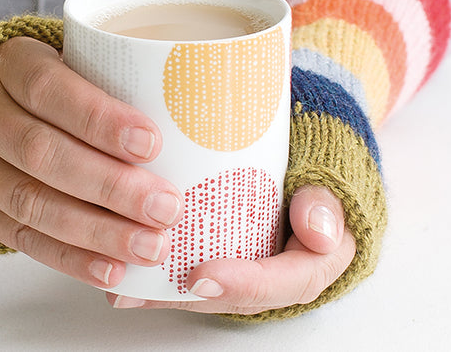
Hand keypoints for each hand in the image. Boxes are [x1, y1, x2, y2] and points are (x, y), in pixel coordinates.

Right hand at [0, 37, 183, 287]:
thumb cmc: (60, 81)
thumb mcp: (79, 58)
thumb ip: (122, 77)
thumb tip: (202, 107)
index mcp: (12, 65)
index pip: (48, 89)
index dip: (98, 119)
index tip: (151, 142)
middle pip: (42, 152)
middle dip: (109, 185)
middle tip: (166, 206)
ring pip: (33, 202)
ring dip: (96, 231)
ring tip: (150, 246)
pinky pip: (26, 240)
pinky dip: (72, 260)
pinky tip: (113, 272)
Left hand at [106, 185, 355, 314]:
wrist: (305, 152)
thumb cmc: (314, 162)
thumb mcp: (330, 173)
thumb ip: (325, 198)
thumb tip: (318, 232)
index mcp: (314, 261)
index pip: (285, 283)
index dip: (243, 285)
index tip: (201, 277)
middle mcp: (277, 276)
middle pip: (233, 297)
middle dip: (186, 296)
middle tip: (146, 287)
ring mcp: (245, 269)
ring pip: (204, 292)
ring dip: (162, 292)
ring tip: (122, 287)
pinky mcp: (219, 258)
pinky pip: (187, 273)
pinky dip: (154, 277)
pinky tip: (119, 275)